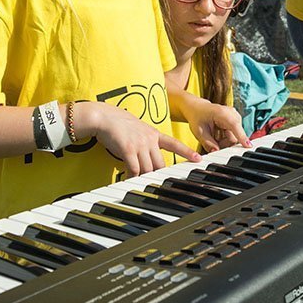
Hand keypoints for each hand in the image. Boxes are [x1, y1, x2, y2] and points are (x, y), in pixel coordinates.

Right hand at [85, 101, 200, 176]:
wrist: (104, 117)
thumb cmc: (118, 123)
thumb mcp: (137, 129)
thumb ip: (146, 141)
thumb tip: (148, 157)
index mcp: (153, 134)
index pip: (174, 144)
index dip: (186, 152)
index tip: (198, 159)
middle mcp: (149, 139)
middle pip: (160, 163)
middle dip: (158, 174)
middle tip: (158, 185)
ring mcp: (139, 144)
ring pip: (148, 169)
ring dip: (143, 178)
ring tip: (139, 184)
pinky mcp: (128, 150)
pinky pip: (134, 170)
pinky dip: (132, 177)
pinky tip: (128, 180)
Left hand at [181, 99, 250, 152]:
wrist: (197, 108)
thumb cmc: (197, 117)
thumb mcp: (199, 132)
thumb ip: (208, 143)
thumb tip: (216, 152)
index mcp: (222, 113)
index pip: (234, 126)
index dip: (242, 137)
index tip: (249, 146)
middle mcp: (232, 114)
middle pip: (234, 137)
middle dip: (224, 144)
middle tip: (212, 143)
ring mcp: (235, 117)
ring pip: (234, 138)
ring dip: (224, 142)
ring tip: (212, 137)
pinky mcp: (235, 121)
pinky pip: (234, 136)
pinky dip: (225, 138)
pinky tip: (217, 135)